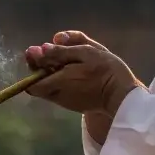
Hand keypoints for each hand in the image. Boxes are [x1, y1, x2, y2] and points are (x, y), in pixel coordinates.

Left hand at [23, 31, 140, 116]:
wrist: (123, 96)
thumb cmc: (106, 70)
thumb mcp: (86, 53)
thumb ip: (62, 51)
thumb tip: (41, 49)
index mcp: (59, 82)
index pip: (31, 83)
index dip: (32, 66)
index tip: (37, 52)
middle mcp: (58, 95)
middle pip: (38, 84)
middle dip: (41, 67)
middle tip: (51, 52)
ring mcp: (65, 102)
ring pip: (49, 88)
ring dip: (51, 74)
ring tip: (65, 60)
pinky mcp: (73, 105)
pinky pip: (59, 92)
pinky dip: (60, 81)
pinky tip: (73, 71)